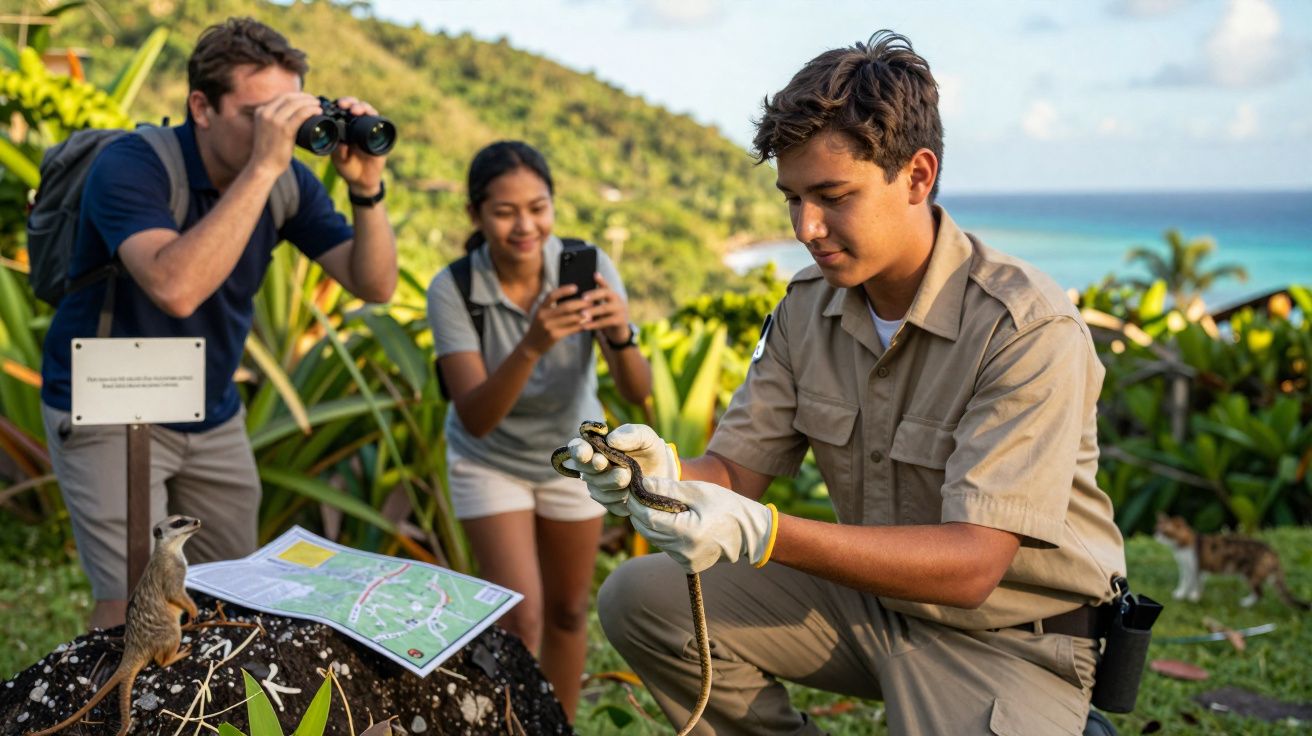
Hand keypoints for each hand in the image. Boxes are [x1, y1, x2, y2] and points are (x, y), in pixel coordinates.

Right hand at [247, 92, 322, 177]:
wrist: (264, 166)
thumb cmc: (269, 151)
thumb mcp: (267, 130)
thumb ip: (275, 121)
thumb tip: (293, 117)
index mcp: (261, 111)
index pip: (282, 97)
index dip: (297, 96)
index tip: (307, 98)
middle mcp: (266, 113)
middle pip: (289, 98)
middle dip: (305, 97)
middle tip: (316, 101)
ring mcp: (274, 120)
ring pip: (296, 104)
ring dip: (310, 102)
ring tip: (318, 105)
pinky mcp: (284, 129)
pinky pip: (301, 114)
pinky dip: (311, 110)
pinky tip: (318, 111)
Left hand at [330, 96, 387, 194]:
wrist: (362, 181)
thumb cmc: (348, 169)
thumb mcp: (339, 160)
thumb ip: (338, 151)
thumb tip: (341, 141)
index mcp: (345, 129)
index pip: (343, 110)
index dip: (340, 104)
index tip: (336, 105)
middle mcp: (358, 126)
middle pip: (356, 107)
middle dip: (350, 102)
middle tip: (344, 105)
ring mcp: (371, 130)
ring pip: (369, 112)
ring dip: (363, 107)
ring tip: (356, 110)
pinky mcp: (381, 137)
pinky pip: (382, 124)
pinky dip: (378, 118)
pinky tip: (372, 116)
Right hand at [521, 285, 589, 357]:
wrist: (531, 346)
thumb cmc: (540, 327)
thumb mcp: (542, 315)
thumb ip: (552, 307)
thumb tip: (572, 298)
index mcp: (541, 308)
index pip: (552, 295)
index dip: (564, 290)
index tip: (576, 287)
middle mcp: (543, 316)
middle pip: (566, 307)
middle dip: (580, 303)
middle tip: (591, 301)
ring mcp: (549, 326)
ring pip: (571, 318)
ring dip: (583, 315)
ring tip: (592, 312)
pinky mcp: (555, 336)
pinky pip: (571, 329)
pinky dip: (581, 325)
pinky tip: (587, 323)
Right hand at [563, 424, 678, 515]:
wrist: (664, 475)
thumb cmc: (649, 451)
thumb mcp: (646, 437)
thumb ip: (631, 433)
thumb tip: (611, 440)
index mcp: (596, 447)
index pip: (577, 448)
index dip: (577, 451)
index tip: (586, 452)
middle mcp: (592, 468)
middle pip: (585, 470)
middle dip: (596, 468)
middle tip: (607, 464)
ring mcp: (599, 486)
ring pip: (597, 487)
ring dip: (612, 482)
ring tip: (629, 477)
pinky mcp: (609, 503)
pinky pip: (609, 502)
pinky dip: (620, 497)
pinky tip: (631, 492)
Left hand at [580, 274, 630, 342]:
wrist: (619, 332)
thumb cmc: (605, 316)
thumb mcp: (601, 306)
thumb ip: (593, 300)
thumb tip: (576, 294)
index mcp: (612, 294)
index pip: (606, 284)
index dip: (601, 280)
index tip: (594, 275)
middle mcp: (617, 299)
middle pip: (606, 293)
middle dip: (594, 295)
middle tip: (583, 298)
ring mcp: (620, 310)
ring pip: (605, 308)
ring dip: (593, 311)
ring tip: (582, 313)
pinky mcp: (620, 321)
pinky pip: (606, 322)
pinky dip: (594, 324)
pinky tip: (585, 326)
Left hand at [627, 478, 774, 573]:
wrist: (750, 533)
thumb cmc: (726, 506)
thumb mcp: (698, 491)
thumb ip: (668, 489)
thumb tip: (642, 483)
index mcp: (688, 532)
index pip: (649, 518)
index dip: (636, 504)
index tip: (632, 491)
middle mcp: (684, 552)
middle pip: (648, 531)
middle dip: (640, 513)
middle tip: (639, 496)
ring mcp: (686, 562)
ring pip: (655, 541)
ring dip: (651, 524)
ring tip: (657, 506)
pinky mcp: (688, 566)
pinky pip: (667, 548)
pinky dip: (664, 535)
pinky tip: (674, 522)